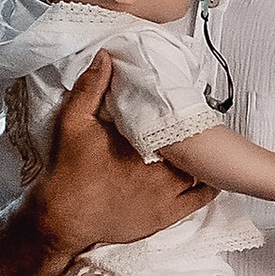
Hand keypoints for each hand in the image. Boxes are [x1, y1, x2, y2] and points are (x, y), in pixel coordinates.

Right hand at [33, 54, 203, 267]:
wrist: (63, 218)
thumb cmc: (69, 172)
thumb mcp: (74, 122)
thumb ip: (91, 88)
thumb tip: (106, 57)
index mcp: (144, 145)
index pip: (179, 125)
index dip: (187, 115)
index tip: (190, 107)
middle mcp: (161, 171)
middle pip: (195, 149)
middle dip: (197, 138)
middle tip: (200, 128)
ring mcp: (167, 196)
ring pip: (202, 174)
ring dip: (204, 161)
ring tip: (208, 149)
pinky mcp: (166, 217)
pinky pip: (200, 200)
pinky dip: (208, 186)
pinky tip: (211, 177)